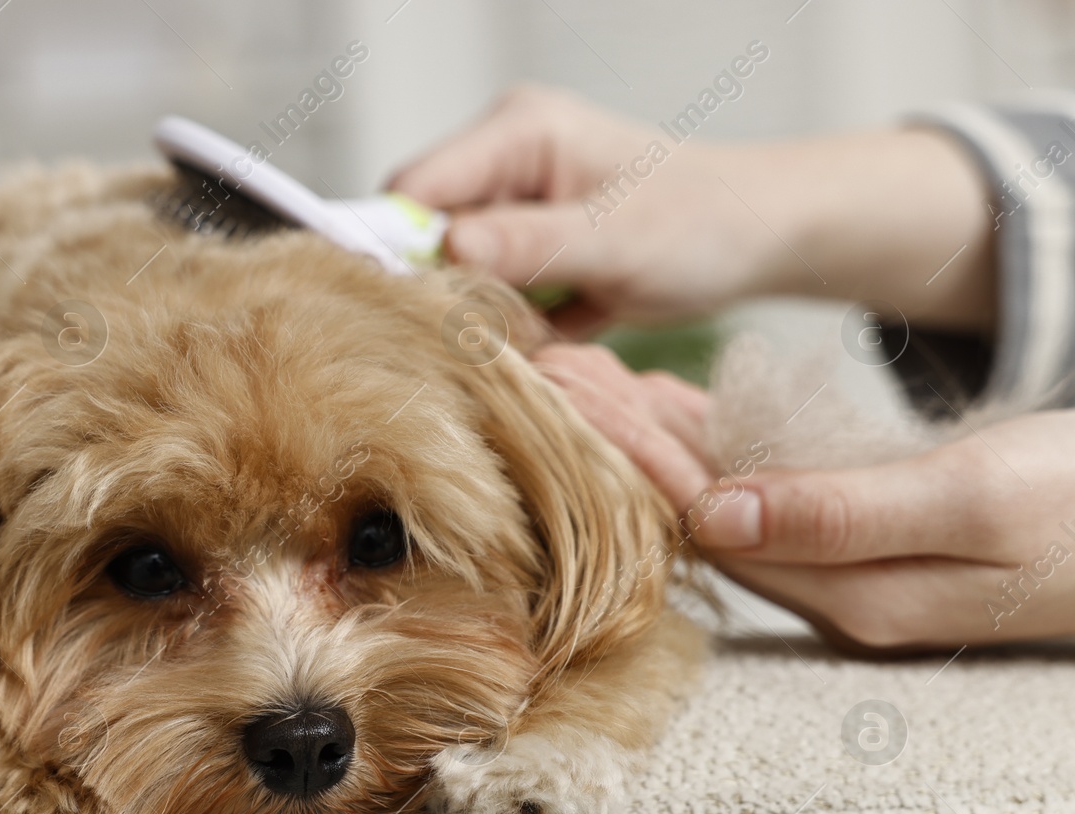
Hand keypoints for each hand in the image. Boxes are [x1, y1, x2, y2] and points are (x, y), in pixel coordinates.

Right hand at [389, 86, 996, 336]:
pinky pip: (486, 294)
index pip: (416, 187)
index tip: (412, 305)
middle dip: (447, 287)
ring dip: (482, 311)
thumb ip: (530, 244)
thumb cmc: (705, 222)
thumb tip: (448, 250)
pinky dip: (508, 324)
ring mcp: (515, 205)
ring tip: (544, 323)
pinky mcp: (528, 247)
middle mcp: (506, 162)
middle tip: (495, 327)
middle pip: (425, 231)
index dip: (399, 245)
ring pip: (453, 271)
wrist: (764, 236)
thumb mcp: (617, 238)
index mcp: (519, 133)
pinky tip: (554, 330)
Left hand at [535, 343, 1074, 651]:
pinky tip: (668, 400)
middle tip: (550, 374)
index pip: (708, 522)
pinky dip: (714, 435)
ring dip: (656, 433)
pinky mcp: (871, 528)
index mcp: (850, 596)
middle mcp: (835, 590)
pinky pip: (768, 482)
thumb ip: (843, 514)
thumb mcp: (974, 501)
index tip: (567, 398)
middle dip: (623, 439)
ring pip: (724, 492)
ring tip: (586, 377)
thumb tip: (717, 518)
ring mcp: (851, 562)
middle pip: (698, 508)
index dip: (634, 456)